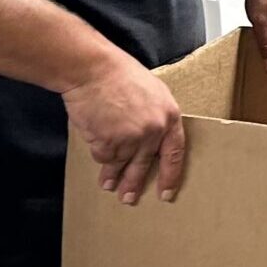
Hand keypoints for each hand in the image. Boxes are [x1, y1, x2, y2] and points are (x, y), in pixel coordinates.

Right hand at [63, 49, 186, 203]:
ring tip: (108, 186)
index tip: (166, 193)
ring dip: (112, 176)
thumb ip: (156, 116)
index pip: (175, 154)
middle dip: (134, 183)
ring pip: (121, 162)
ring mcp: (131, 138)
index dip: (171, 176)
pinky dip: (98, 153)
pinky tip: (95, 152)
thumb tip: (153, 138)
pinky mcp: (109, 140)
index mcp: (169, 117)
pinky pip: (103, 155)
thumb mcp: (152, 92)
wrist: (92, 68)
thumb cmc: (119, 74)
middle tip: (129, 198)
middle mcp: (153, 131)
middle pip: (145, 165)